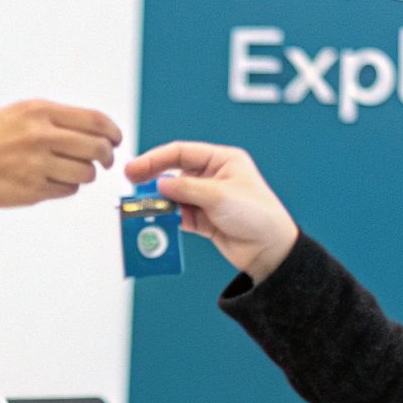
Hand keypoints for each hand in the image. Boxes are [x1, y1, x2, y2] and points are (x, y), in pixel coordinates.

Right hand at [0, 100, 122, 211]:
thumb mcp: (14, 115)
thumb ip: (51, 119)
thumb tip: (92, 131)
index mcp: (37, 111)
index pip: (95, 120)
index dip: (113, 132)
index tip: (116, 139)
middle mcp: (40, 135)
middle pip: (97, 148)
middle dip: (106, 157)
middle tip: (103, 161)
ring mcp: (37, 165)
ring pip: (86, 174)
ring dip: (84, 175)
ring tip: (66, 171)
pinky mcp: (32, 191)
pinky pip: (67, 191)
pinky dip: (65, 188)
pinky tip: (48, 182)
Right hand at [125, 142, 298, 282]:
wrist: (270, 250)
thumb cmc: (258, 215)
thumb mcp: (220, 196)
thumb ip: (187, 188)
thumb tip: (159, 185)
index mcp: (223, 160)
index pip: (182, 152)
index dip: (156, 158)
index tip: (136, 168)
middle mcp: (213, 176)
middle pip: (175, 173)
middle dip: (153, 179)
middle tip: (131, 184)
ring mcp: (207, 199)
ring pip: (174, 196)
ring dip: (159, 203)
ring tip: (141, 208)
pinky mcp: (204, 219)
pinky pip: (178, 216)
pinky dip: (167, 219)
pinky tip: (156, 221)